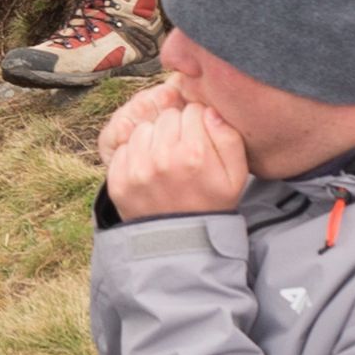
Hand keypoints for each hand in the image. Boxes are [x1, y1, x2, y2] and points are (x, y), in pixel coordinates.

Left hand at [98, 82, 250, 219]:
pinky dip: (135, 155)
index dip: (199, 123)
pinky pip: (124, 147)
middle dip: (176, 129)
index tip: (200, 140)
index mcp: (194, 153)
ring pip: (144, 128)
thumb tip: (209, 110)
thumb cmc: (212, 205)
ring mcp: (137, 170)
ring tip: (165, 162)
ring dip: (154, 139)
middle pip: (167, 116)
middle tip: (183, 153)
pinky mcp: (118, 180)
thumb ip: (229, 137)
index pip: (193, 110)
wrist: (182, 245)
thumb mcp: (236, 176)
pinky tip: (148, 172)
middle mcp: (163, 158)